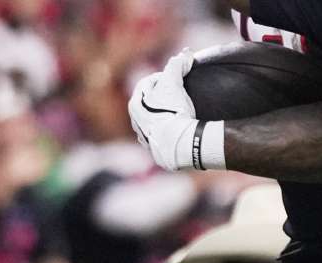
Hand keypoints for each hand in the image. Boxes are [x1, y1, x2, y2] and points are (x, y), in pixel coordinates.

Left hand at [128, 50, 198, 171]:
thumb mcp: (173, 82)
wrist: (180, 143)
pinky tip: (180, 130)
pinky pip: (162, 137)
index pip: (149, 83)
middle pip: (150, 103)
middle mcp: (135, 121)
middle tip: (180, 94)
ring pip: (155, 121)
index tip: (178, 78)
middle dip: (164, 97)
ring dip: (165, 116)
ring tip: (181, 113)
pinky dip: (170, 132)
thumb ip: (177, 65)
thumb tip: (186, 53)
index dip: (164, 77)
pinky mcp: (157, 151)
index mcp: (135, 103)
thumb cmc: (173, 110)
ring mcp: (145, 137)